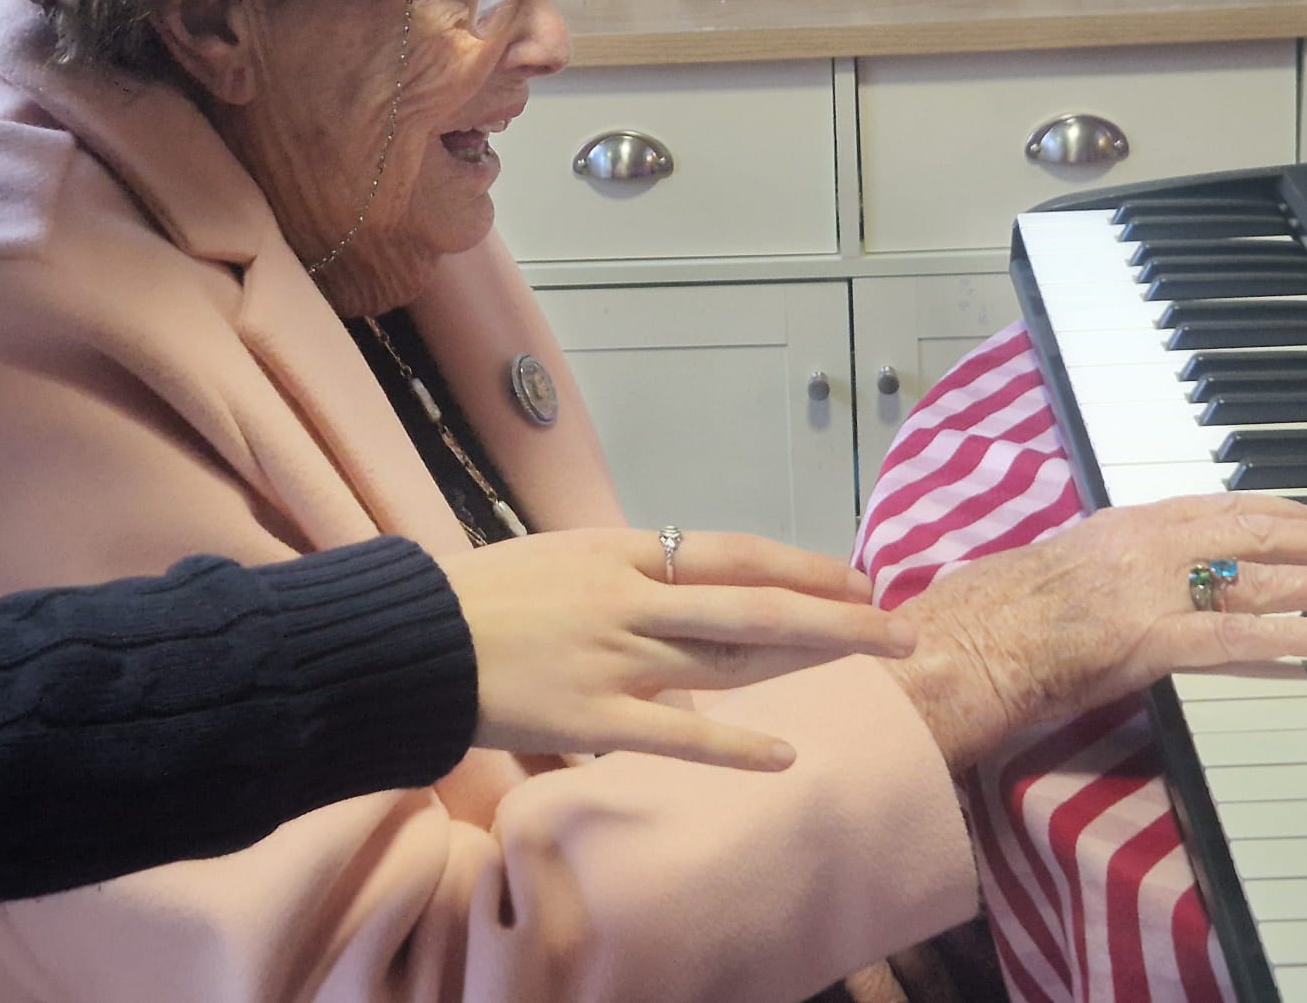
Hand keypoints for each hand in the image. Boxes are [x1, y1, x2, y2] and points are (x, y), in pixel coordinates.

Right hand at [439, 529, 917, 769]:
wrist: (407, 639)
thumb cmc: (477, 597)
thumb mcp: (557, 559)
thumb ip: (622, 577)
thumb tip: (677, 587)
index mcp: (620, 552)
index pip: (731, 554)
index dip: (799, 567)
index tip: (854, 579)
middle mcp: (630, 598)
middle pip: (753, 604)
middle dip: (834, 615)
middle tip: (899, 626)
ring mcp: (614, 659)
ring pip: (730, 657)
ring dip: (808, 658)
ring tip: (872, 660)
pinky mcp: (590, 720)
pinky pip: (674, 735)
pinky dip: (731, 745)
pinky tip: (784, 754)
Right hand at [882, 493, 1306, 772]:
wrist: (956, 644)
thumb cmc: (993, 616)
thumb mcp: (1061, 568)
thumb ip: (1111, 564)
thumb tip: (1146, 576)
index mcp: (1121, 524)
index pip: (1219, 506)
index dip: (1282, 512)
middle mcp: (1141, 545)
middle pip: (1253, 535)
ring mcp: (1146, 591)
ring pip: (1257, 581)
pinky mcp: (1147, 640)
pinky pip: (1234, 637)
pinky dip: (1292, 636)